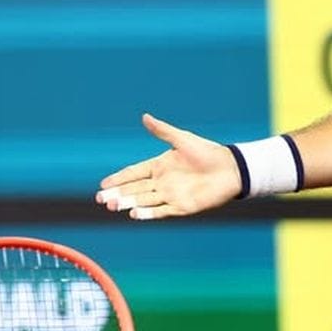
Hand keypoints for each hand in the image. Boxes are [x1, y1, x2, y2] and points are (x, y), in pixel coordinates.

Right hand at [95, 114, 241, 219]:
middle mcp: (162, 182)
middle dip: (117, 193)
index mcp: (160, 165)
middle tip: (101, 199)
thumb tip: (144, 117)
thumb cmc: (208, 152)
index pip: (134, 172)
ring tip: (112, 206)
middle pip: (134, 189)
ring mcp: (170, 196)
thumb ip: (162, 131)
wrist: (231, 169)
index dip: (119, 178)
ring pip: (143, 201)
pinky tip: (133, 213)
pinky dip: (147, 213)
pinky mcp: (181, 207)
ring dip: (128, 203)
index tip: (103, 184)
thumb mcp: (183, 139)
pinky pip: (160, 212)